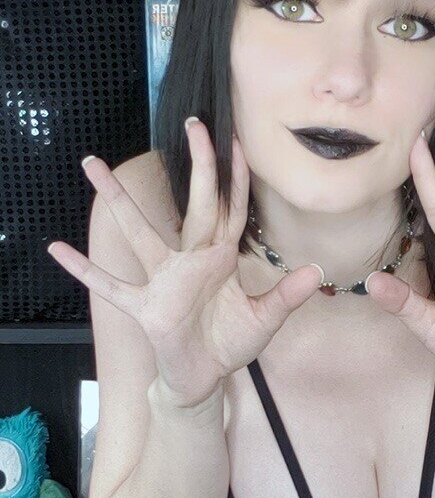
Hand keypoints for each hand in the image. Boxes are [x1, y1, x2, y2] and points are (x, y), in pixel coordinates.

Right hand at [47, 120, 321, 406]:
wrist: (204, 376)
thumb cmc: (230, 343)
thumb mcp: (265, 320)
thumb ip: (286, 296)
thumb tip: (313, 272)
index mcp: (221, 259)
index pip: (232, 210)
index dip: (237, 178)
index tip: (238, 140)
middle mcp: (192, 260)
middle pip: (195, 204)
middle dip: (197, 165)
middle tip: (194, 122)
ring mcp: (165, 280)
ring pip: (140, 232)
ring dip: (117, 201)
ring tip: (91, 164)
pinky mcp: (146, 306)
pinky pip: (111, 286)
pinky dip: (84, 270)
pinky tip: (57, 249)